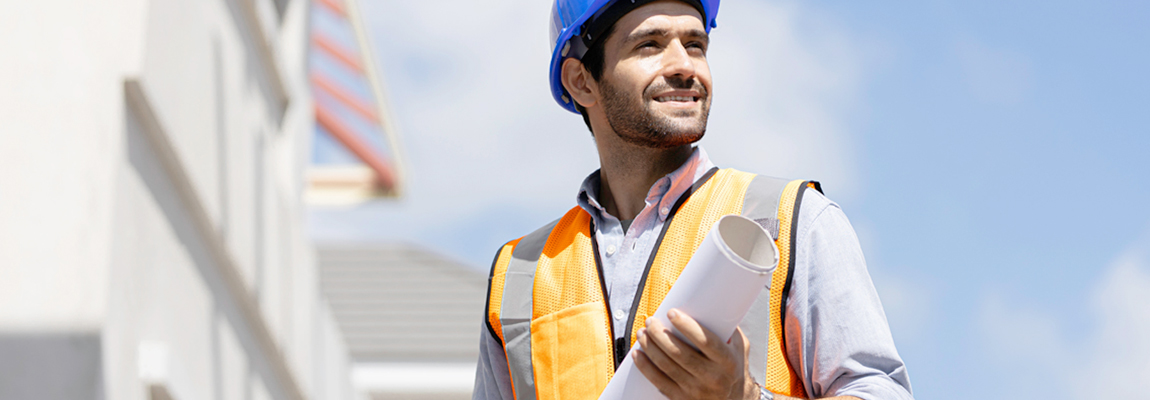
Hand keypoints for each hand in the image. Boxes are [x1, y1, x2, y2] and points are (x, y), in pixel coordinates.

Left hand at [632, 308, 756, 399]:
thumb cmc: (734, 369)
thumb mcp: (739, 347)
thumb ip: (727, 327)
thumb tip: (710, 301)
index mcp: (727, 362)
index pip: (705, 341)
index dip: (686, 326)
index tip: (672, 312)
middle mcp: (712, 377)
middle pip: (679, 353)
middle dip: (660, 335)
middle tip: (651, 321)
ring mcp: (696, 390)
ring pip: (666, 366)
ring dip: (650, 347)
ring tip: (643, 333)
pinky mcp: (682, 399)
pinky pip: (659, 382)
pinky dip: (645, 367)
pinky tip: (638, 354)